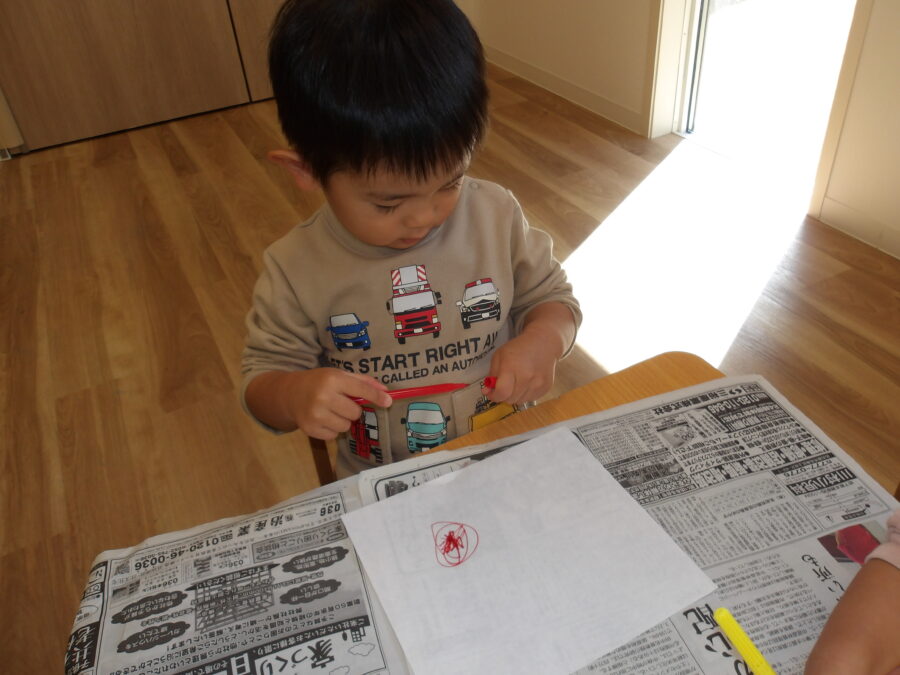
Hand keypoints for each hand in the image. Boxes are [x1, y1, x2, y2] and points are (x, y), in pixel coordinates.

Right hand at [246, 369, 391, 439]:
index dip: (376, 396)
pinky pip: (334, 436)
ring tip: (332, 411)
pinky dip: (332, 429)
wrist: (289, 394)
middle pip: (355, 413)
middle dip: (353, 410)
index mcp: (332, 380)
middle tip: (342, 403)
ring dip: (343, 421)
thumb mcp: (338, 375)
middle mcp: (323, 397)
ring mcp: (315, 415)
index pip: (361, 390)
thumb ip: (362, 382)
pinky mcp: (310, 429)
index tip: (388, 402)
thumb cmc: (319, 382)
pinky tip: (323, 419)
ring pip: (345, 426)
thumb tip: (386, 392)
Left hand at [484, 302, 574, 404]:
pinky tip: (527, 383)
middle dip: (503, 395)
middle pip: (510, 400)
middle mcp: (526, 378)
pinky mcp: (546, 388)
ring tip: (517, 383)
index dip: (494, 396)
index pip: (501, 393)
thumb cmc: (518, 348)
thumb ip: (492, 375)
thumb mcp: (499, 356)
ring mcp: (538, 384)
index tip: (491, 393)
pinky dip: (525, 395)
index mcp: (511, 368)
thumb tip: (487, 391)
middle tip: (504, 386)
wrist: (543, 343)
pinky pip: (530, 399)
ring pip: (520, 402)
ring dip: (515, 396)